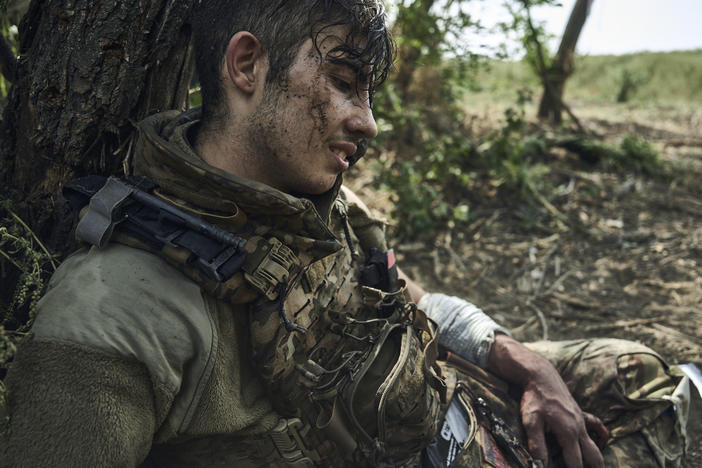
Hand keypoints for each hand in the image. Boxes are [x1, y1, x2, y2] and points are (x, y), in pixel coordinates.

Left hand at [488, 334, 608, 467]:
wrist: (541, 376)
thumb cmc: (535, 398)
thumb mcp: (531, 422)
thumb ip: (537, 445)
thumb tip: (541, 465)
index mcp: (569, 433)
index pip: (576, 462)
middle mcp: (579, 429)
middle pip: (594, 457)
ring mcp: (581, 421)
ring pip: (596, 445)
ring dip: (596, 458)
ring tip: (594, 466)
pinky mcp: (580, 415)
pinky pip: (597, 428)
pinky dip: (599, 438)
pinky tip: (596, 444)